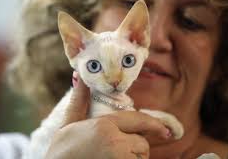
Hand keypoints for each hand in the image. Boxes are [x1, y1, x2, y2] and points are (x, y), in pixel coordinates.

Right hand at [45, 73, 170, 158]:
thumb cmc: (61, 153)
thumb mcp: (69, 123)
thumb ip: (79, 100)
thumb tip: (80, 76)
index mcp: (103, 126)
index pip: (137, 120)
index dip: (154, 124)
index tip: (166, 131)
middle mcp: (115, 142)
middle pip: (141, 143)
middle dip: (134, 146)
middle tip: (114, 151)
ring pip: (140, 157)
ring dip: (132, 158)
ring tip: (109, 158)